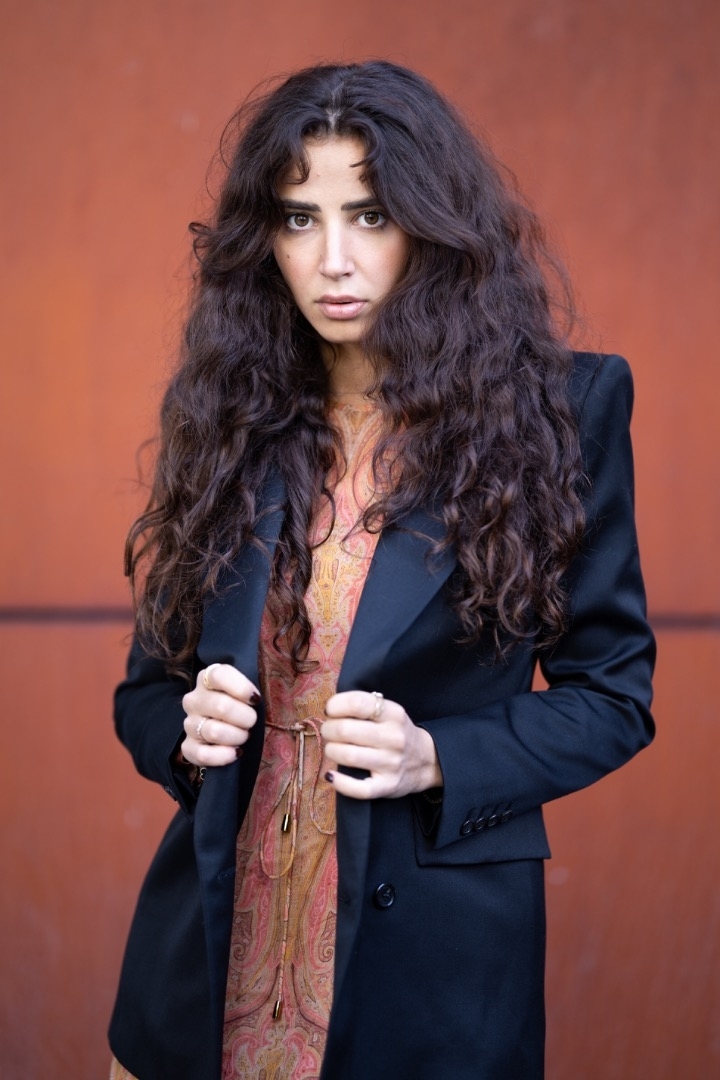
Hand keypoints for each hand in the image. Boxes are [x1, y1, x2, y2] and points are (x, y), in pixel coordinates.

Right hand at [180, 664, 259, 768]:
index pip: (219, 676)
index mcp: (206, 678)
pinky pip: (203, 754)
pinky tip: (236, 752)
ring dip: (237, 736)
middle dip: (245, 717)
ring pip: (214, 731)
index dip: (242, 688)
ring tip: (244, 736)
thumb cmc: (241, 705)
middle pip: (221, 706)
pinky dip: (223, 756)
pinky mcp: (189, 747)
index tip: (255, 699)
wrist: (227, 727)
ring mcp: (189, 724)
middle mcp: (194, 700)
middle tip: (252, 721)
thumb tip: (256, 698)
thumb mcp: (245, 690)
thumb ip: (251, 687)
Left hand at [321, 691, 442, 799]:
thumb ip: (364, 707)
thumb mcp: (390, 712)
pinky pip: (357, 788)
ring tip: (333, 749)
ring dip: (331, 751)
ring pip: (348, 756)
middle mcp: (394, 738)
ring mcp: (391, 764)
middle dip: (328, 729)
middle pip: (345, 730)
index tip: (330, 710)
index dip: (336, 705)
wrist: (428, 761)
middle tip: (329, 731)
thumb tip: (330, 709)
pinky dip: (340, 782)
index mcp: (394, 714)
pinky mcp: (387, 786)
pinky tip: (332, 776)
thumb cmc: (398, 733)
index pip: (357, 703)